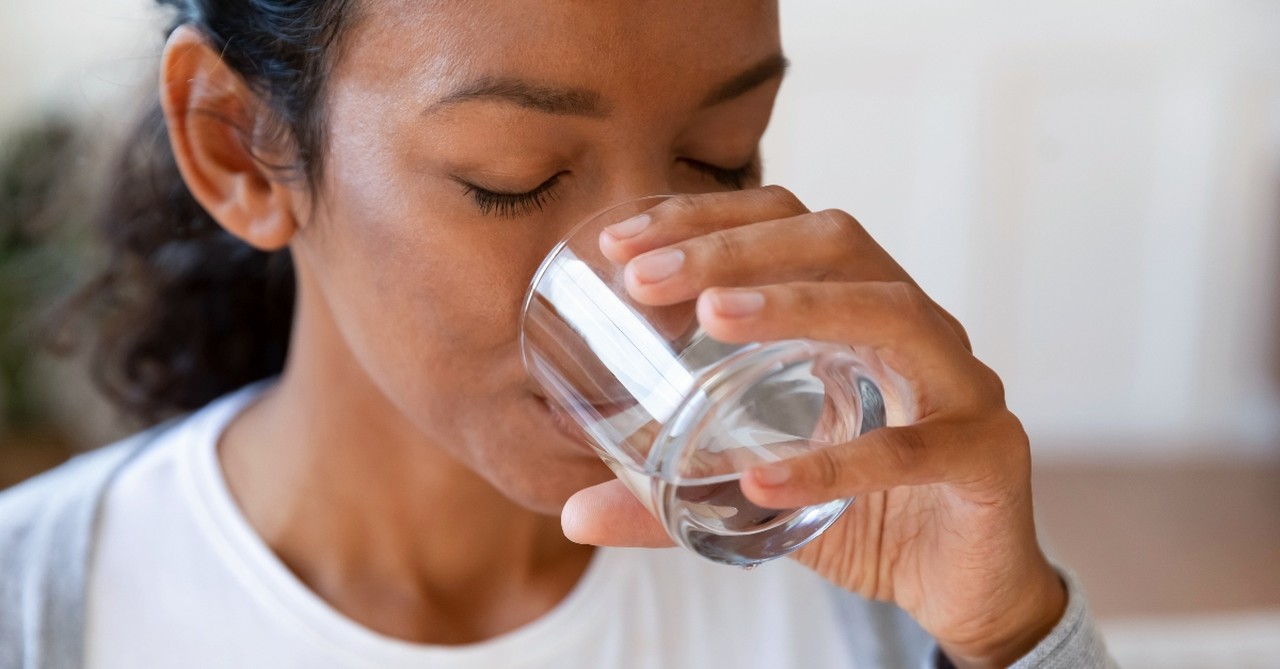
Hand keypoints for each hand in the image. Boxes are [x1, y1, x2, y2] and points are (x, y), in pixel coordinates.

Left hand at [560, 186, 1065, 667]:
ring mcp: (963, 385)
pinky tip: (764, 477)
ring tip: (714, 315)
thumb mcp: (756, 494)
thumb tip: (573, 514)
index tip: (621, 243)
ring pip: (893, 313)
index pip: (787, 228)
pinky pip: (913, 449)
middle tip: (644, 275)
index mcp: (859, 313)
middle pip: (836, 243)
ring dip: (799, 305)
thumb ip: (673, 498)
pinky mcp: (988, 456)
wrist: (965, 585)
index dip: (706, 220)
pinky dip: (836, 461)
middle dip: (733, 247)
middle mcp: (915, 329)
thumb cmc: (865, 512)